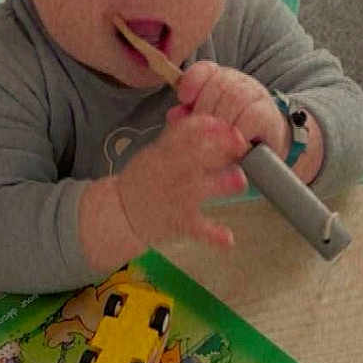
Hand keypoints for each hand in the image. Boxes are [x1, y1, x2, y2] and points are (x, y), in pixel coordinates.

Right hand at [116, 112, 249, 251]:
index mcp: (164, 152)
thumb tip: (211, 122)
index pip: (189, 131)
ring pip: (203, 188)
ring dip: (224, 184)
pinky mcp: (180, 222)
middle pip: (201, 155)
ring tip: (240, 181)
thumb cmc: (143, 180)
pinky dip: (214, 236)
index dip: (213, 127)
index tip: (229, 127)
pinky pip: (198, 229)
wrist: (121, 212)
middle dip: (224, 149)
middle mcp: (172, 172)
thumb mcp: (155, 152)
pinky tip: (229, 239)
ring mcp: (177, 198)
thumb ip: (180, 138)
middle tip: (241, 148)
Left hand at [172, 63, 325, 184]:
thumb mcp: (206, 126)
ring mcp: (255, 95)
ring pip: (233, 99)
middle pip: (216, 86)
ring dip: (222, 124)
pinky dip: (239, 131)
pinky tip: (234, 144)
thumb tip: (175, 115)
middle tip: (201, 135)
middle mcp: (238, 82)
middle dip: (205, 113)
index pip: (204, 70)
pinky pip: (250, 116)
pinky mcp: (268, 113)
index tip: (184, 98)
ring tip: (216, 142)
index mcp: (219, 80)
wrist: (264, 148)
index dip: (192, 82)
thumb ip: (188, 119)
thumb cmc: (230, 135)